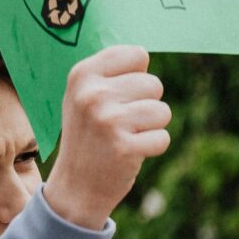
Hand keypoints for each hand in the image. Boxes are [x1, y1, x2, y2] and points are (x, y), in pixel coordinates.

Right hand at [42, 46, 171, 229]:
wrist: (75, 185)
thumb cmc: (88, 134)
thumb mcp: (83, 95)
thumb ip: (110, 73)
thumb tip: (143, 55)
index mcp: (81, 74)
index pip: (137, 54)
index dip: (137, 76)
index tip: (119, 94)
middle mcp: (92, 94)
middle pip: (153, 83)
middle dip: (145, 104)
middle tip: (120, 122)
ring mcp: (107, 120)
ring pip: (162, 110)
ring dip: (150, 127)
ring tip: (124, 136)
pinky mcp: (124, 147)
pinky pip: (163, 138)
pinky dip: (152, 147)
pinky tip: (129, 153)